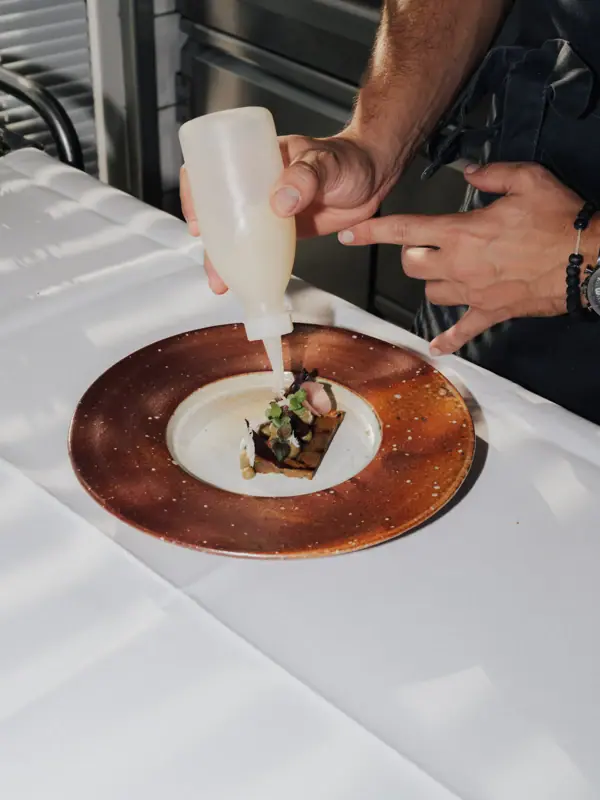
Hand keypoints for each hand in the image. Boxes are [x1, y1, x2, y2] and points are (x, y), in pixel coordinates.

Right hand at [180, 133, 387, 293]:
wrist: (375, 176)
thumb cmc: (350, 158)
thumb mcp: (325, 163)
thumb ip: (304, 177)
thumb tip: (279, 202)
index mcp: (256, 158)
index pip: (211, 169)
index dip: (196, 193)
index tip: (197, 219)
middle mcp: (256, 184)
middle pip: (218, 210)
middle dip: (209, 241)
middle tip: (212, 265)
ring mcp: (268, 208)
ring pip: (237, 233)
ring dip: (226, 260)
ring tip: (222, 284)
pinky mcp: (283, 229)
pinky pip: (260, 247)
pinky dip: (251, 265)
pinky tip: (246, 282)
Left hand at [338, 162, 587, 354]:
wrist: (587, 261)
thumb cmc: (559, 221)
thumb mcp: (528, 180)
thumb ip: (491, 174)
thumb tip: (468, 171)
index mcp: (462, 233)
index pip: (405, 231)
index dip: (372, 231)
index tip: (349, 234)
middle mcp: (460, 266)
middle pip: (412, 266)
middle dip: (412, 254)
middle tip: (426, 245)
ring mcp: (473, 294)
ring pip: (431, 294)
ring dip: (431, 282)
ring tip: (445, 272)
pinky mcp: (490, 313)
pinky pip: (462, 331)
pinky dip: (449, 339)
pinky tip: (437, 348)